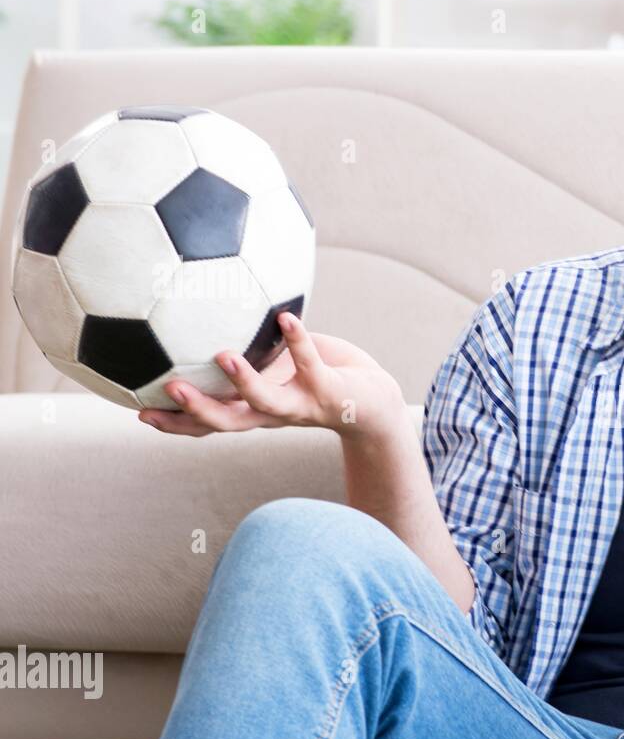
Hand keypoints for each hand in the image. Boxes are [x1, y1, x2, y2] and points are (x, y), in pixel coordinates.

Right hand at [137, 312, 405, 439]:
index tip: (138, 412)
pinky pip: (310, 363)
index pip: (207, 423)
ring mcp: (300, 405)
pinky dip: (299, 341)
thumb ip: (248, 350)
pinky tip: (288, 318)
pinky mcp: (328, 391)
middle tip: (167, 390)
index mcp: (253, 411)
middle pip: (227, 422)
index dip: (174, 422)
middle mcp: (272, 414)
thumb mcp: (276, 365)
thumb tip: (210, 315)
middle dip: (196, 411)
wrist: (371, 401)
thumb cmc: (315, 377)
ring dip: (244, 381)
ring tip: (223, 355)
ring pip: (267, 401)